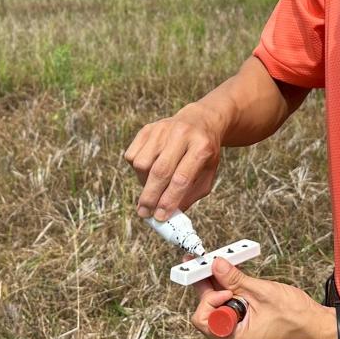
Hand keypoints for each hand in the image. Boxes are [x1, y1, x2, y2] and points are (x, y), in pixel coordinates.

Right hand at [124, 104, 223, 220]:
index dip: (169, 200)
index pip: (182, 178)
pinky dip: (137, 170)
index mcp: (202, 147)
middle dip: (150, 196)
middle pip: (160, 171)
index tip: (160, 217)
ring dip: (143, 182)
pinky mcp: (147, 129)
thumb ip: (190, 195)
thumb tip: (168, 215)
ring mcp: (162, 129)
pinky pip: (132, 155)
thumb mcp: (207, 174)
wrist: (199, 121)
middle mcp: (181, 134)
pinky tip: (149, 170)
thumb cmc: (203, 154)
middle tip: (144, 213)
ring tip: (153, 186)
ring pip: (142, 163)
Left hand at [190, 258, 334, 338]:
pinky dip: (232, 295)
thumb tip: (215, 265)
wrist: (318, 328)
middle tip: (211, 264)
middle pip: (208, 313)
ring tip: (225, 267)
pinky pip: (231, 312)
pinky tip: (235, 278)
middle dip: (211, 288)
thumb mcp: (262, 293)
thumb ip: (235, 279)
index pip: (203, 318)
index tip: (223, 282)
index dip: (209, 297)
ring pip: (219, 310)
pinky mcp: (246, 331)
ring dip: (222, 289)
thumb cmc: (297, 317)